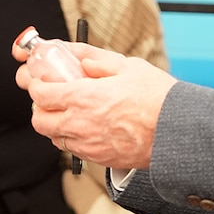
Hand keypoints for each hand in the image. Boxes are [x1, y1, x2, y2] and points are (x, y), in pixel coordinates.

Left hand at [12, 40, 175, 170]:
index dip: (36, 85)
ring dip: (55, 125)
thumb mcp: (127, 66)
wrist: (177, 131)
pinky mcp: (100, 159)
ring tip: (70, 113)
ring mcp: (89, 144)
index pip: (40, 93)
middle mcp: (81, 124)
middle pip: (39, 120)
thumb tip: (77, 54)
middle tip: (50, 98)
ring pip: (54, 138)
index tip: (41, 80)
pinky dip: (73, 139)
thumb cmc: (158, 99)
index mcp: (84, 97)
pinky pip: (74, 150)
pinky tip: (88, 127)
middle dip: (40, 107)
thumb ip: (95, 59)